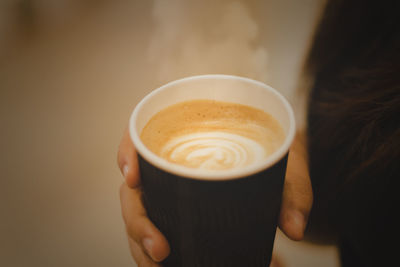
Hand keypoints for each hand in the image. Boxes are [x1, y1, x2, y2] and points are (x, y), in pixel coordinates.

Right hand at [117, 128, 311, 264]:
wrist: (276, 148)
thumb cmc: (273, 143)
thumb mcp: (287, 156)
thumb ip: (293, 188)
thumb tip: (293, 230)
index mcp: (185, 132)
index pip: (140, 133)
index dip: (127, 153)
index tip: (132, 177)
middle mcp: (168, 161)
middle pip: (134, 188)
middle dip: (138, 221)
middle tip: (160, 250)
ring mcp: (170, 186)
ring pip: (140, 213)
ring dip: (142, 243)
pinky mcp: (179, 206)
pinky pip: (158, 225)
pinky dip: (154, 248)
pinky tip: (166, 265)